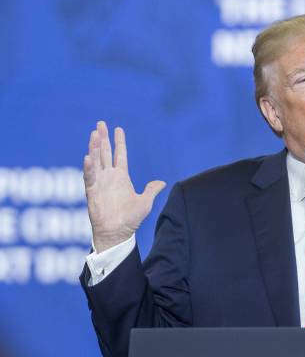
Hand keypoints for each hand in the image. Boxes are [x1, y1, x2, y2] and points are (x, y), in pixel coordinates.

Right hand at [83, 121, 165, 252]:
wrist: (118, 232)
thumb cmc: (131, 219)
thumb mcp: (145, 201)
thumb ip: (151, 190)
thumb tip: (162, 182)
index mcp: (122, 177)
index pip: (120, 155)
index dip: (119, 142)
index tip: (118, 129)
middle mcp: (109, 177)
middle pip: (105, 153)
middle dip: (103, 138)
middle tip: (100, 124)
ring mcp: (100, 183)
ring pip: (96, 160)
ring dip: (95, 147)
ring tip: (94, 133)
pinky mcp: (92, 191)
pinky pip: (89, 177)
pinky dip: (89, 167)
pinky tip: (88, 156)